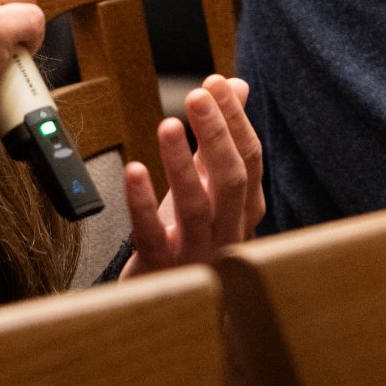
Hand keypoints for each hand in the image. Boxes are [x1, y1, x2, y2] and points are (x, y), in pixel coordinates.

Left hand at [121, 76, 264, 276]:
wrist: (168, 302)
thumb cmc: (188, 233)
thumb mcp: (209, 183)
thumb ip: (223, 136)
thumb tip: (237, 85)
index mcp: (244, 209)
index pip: (251, 158)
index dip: (235, 119)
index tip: (216, 82)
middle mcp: (227, 232)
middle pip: (231, 180)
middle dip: (217, 133)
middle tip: (197, 95)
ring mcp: (195, 253)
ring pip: (196, 206)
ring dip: (182, 162)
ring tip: (168, 125)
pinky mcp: (160, 268)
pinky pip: (151, 235)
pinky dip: (142, 202)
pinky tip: (134, 170)